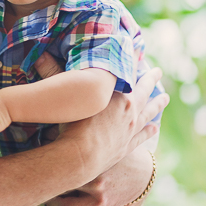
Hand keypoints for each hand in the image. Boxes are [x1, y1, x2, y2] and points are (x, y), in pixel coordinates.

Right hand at [34, 53, 167, 205]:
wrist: (80, 157)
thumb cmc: (71, 125)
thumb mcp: (65, 96)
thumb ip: (54, 75)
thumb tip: (41, 56)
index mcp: (117, 94)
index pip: (126, 70)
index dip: (131, 58)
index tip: (137, 48)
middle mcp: (129, 109)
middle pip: (144, 90)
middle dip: (150, 78)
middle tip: (158, 71)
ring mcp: (130, 128)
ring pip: (149, 112)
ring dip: (157, 103)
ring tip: (165, 97)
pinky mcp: (127, 146)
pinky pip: (143, 135)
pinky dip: (150, 130)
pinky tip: (155, 127)